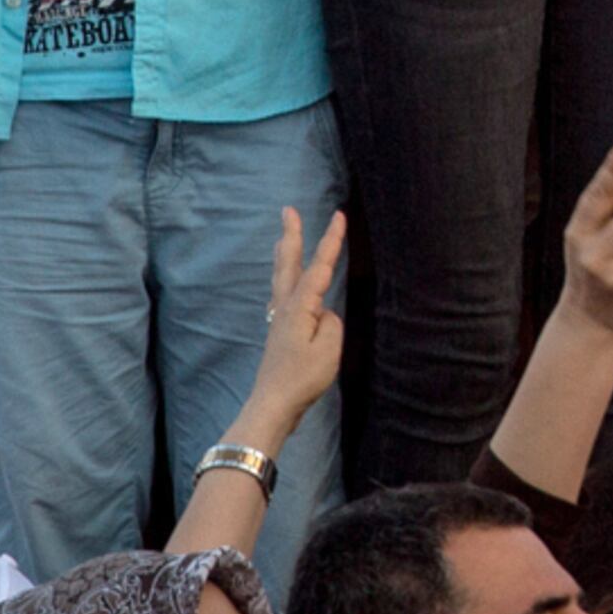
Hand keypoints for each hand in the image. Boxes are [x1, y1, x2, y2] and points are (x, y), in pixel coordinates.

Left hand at [242, 207, 347, 434]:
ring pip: (282, 276)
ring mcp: (278, 318)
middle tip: (288, 210)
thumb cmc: (303, 377)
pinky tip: (285, 283)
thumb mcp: (329, 348)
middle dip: (292, 235)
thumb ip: (331, 323)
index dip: (331, 241)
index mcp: (300, 306)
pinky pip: (281, 293)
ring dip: (285, 253)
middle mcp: (285, 306)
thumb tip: (324, 314)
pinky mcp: (278, 332)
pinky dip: (284, 277)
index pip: (319, 266)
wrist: (273, 404)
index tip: (339, 215)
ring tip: (285, 235)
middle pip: (289, 262)